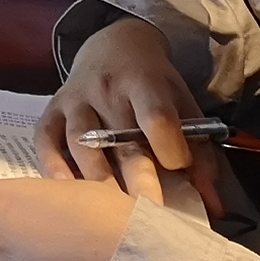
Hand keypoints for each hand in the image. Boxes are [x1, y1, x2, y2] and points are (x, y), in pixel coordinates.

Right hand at [39, 14, 224, 211]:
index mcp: (144, 82)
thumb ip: (200, 154)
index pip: (155, 115)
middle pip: (119, 136)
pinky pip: (46, 140)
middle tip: (147, 212)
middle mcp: (105, 89)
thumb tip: (213, 207)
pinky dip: (52, 166)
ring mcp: (74, 99)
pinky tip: (66, 190)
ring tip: (109, 213)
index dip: (167, 145)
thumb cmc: (153, 86)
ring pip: (81, 142)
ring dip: (96, 177)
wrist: (113, 47)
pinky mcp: (51, 111)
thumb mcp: (183, 106)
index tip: (177, 169)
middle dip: (134, 176)